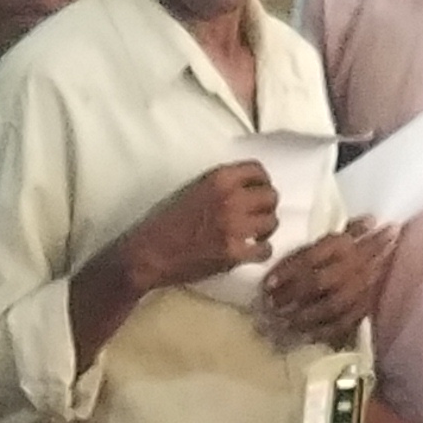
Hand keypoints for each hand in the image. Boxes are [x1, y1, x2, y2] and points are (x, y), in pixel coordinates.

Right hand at [122, 162, 281, 293]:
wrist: (150, 253)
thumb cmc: (166, 221)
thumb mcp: (193, 188)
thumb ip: (221, 185)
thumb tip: (246, 187)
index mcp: (219, 178)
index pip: (258, 170)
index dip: (262, 181)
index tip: (258, 190)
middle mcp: (230, 198)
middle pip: (271, 196)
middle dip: (267, 206)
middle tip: (258, 215)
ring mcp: (234, 226)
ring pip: (272, 222)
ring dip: (266, 228)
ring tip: (254, 234)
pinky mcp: (234, 253)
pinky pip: (265, 249)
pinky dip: (261, 251)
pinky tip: (252, 251)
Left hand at [260, 218, 392, 346]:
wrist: (396, 263)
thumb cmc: (357, 249)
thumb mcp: (339, 238)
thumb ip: (313, 245)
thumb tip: (295, 252)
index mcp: (342, 244)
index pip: (310, 257)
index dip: (286, 272)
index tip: (267, 285)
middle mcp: (351, 266)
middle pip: (316, 282)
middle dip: (290, 296)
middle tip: (270, 307)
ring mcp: (359, 290)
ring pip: (328, 305)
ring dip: (302, 316)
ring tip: (282, 324)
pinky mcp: (364, 309)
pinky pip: (342, 324)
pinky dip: (322, 332)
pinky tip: (304, 337)